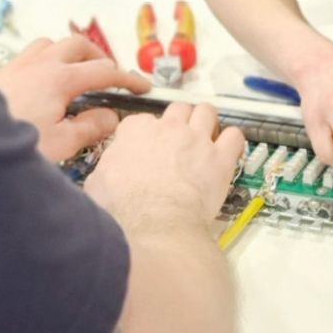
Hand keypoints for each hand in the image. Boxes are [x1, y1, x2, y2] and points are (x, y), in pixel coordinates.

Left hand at [0, 35, 150, 163]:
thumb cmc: (10, 142)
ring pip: (50, 44)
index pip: (105, 71)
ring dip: (69, 52)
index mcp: (60, 78)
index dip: (128, 78)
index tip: (141, 87)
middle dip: (99, 57)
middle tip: (110, 75)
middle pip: (78, 45)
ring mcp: (16, 65)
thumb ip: (91, 128)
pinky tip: (41, 81)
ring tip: (76, 71)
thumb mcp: (61, 143)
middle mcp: (39, 64)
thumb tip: (110, 117)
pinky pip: (27, 54)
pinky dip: (44, 59)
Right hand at [84, 103, 245, 227]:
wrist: (155, 224)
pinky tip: (228, 151)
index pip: (142, 120)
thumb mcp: (97, 185)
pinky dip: (232, 141)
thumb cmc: (125, 208)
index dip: (146, 134)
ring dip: (207, 121)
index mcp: (136, 131)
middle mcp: (168, 128)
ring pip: (207, 111)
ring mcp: (197, 139)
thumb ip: (107, 169)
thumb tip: (106, 176)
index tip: (148, 146)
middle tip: (180, 138)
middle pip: (178, 108)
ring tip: (206, 136)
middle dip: (180, 120)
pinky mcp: (220, 158)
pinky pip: (234, 136)